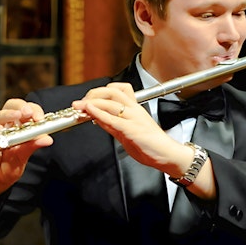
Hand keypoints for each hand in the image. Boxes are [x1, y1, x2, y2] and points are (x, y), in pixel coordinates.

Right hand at [0, 99, 52, 203]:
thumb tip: (48, 139)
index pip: (26, 110)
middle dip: (20, 106)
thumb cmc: (7, 169)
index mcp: (18, 128)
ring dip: (8, 115)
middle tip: (28, 113)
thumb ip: (32, 147)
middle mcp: (5, 128)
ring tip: (17, 115)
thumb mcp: (23, 158)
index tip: (40, 118)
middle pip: (11, 106)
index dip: (33, 109)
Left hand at [73, 84, 213, 195]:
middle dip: (93, 94)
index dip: (100, 91)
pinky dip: (99, 114)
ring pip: (111, 103)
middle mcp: (134, 110)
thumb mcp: (127, 131)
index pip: (118, 90)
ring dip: (91, 103)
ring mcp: (134, 118)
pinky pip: (113, 119)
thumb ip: (113, 124)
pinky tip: (90, 112)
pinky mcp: (133, 130)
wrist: (167, 155)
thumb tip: (96, 119)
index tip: (88, 99)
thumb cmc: (150, 145)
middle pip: (112, 92)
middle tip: (80, 102)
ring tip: (79, 106)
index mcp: (135, 108)